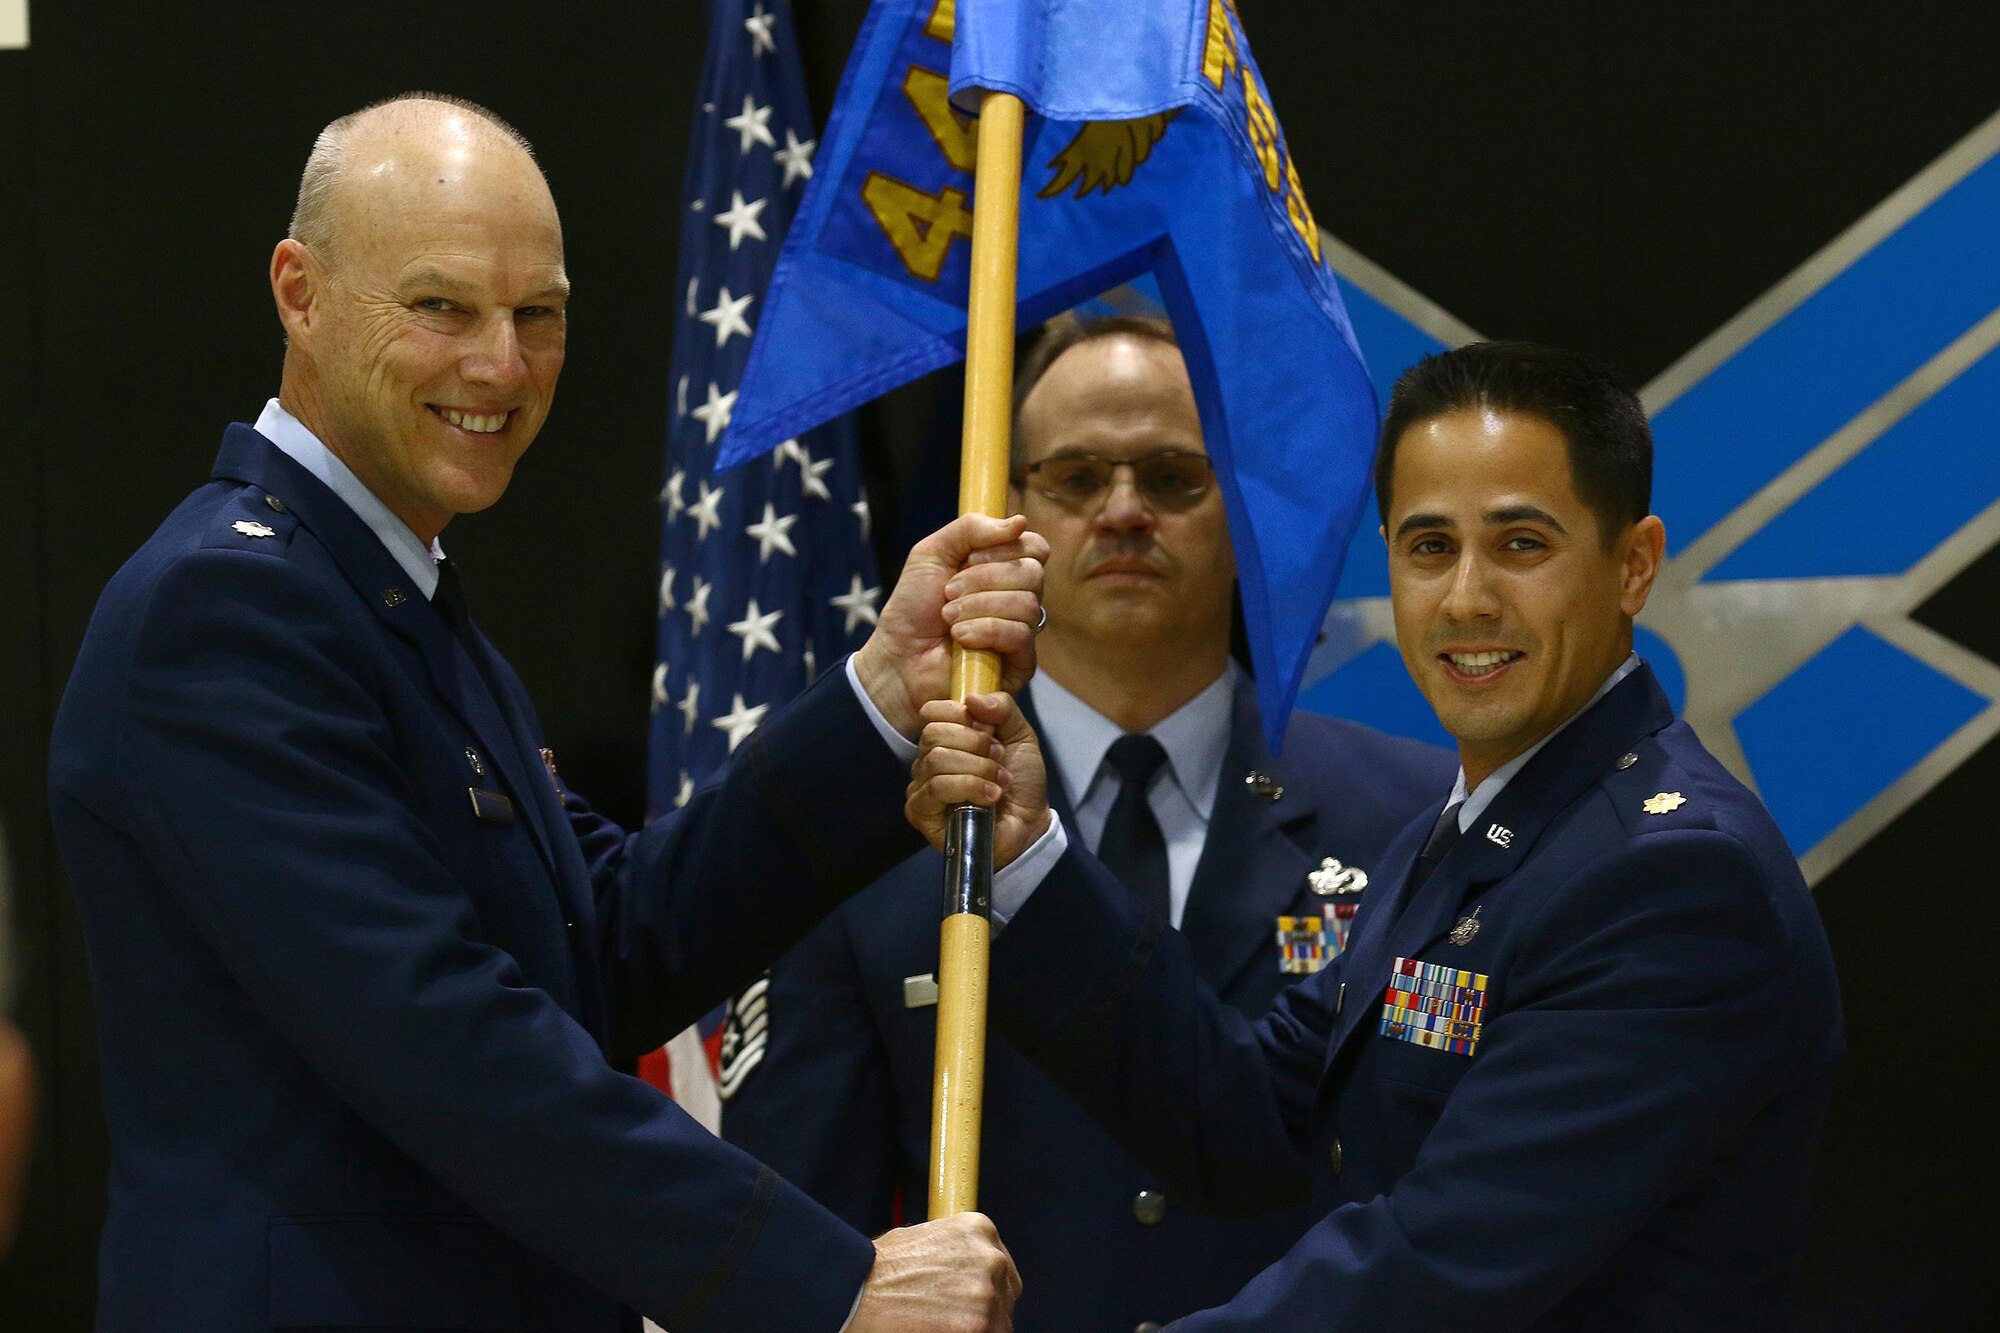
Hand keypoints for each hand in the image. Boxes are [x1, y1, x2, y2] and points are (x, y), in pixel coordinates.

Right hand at [848, 1212, 1019, 1331]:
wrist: (855, 1289)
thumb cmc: (880, 1268)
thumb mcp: (926, 1238)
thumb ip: (957, 1255)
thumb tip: (966, 1275)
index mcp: (980, 1229)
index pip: (1002, 1269)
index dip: (987, 1290)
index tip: (972, 1302)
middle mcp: (991, 1258)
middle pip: (1005, 1298)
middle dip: (984, 1311)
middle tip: (953, 1318)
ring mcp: (987, 1293)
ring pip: (999, 1325)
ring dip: (976, 1329)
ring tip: (943, 1327)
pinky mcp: (979, 1325)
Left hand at [852, 513, 1048, 739]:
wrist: (898, 657)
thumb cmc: (913, 608)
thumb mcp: (931, 554)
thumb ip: (970, 529)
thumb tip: (1020, 522)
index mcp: (1004, 570)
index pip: (1034, 548)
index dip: (1004, 547)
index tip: (968, 558)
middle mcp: (1019, 598)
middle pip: (1032, 572)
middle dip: (984, 578)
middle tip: (948, 592)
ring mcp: (1022, 631)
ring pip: (1027, 603)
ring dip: (979, 606)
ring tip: (948, 618)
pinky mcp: (1020, 664)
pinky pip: (1021, 635)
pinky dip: (986, 630)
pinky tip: (961, 638)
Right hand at [906, 693, 1049, 868]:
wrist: (1030, 824)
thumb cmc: (1021, 780)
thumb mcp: (1021, 734)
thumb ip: (1003, 708)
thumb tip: (972, 699)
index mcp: (945, 737)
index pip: (932, 711)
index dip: (962, 715)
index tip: (991, 731)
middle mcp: (927, 759)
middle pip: (934, 733)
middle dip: (975, 744)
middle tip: (998, 759)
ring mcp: (920, 786)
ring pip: (937, 759)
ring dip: (978, 768)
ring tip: (999, 781)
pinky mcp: (920, 812)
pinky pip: (937, 788)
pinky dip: (969, 787)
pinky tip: (990, 797)